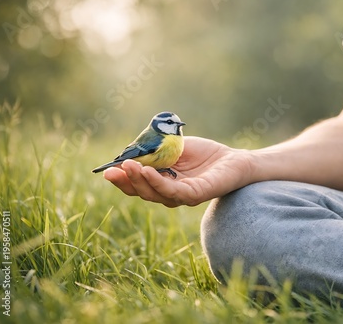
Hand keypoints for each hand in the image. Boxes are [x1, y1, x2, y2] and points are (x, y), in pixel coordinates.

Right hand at [103, 136, 253, 206]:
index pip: (138, 185)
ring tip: (128, 167)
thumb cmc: (204, 154)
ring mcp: (183, 196)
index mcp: (162, 182)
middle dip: (126, 181)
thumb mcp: (173, 146)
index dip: (122, 179)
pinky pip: (174, 191)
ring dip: (139, 180)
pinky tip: (148, 172)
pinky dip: (158, 182)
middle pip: (143, 192)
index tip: (107, 170)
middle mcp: (170, 193)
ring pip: (155, 194)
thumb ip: (154, 149)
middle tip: (112, 170)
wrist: (234, 159)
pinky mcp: (196, 194)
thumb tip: (129, 149)